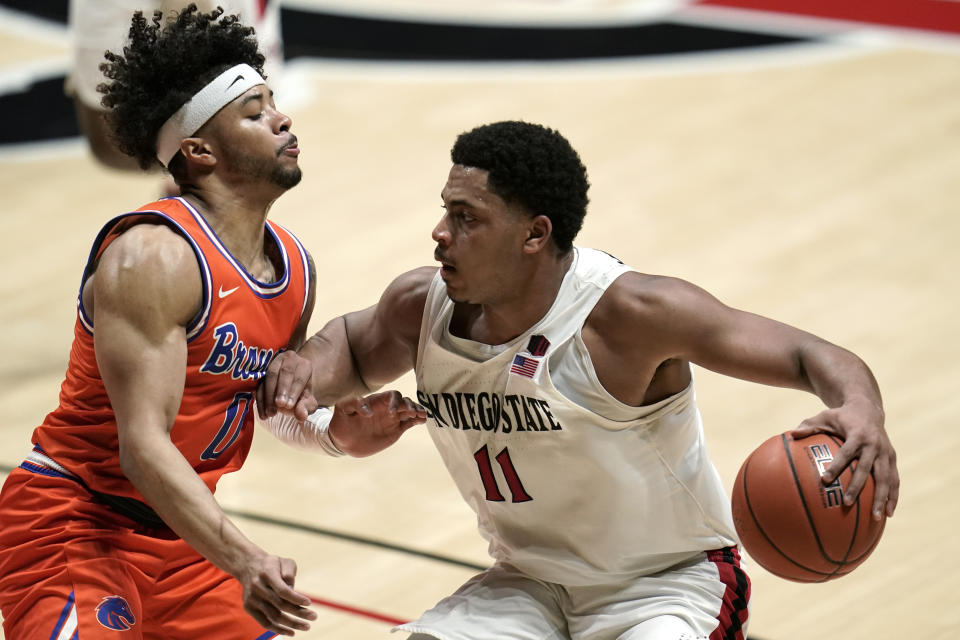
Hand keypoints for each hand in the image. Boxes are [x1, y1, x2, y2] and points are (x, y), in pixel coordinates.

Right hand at [237, 552, 316, 636]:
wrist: (248, 566)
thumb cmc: (273, 565)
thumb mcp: (284, 562)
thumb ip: (290, 573)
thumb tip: (293, 591)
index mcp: (267, 573)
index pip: (282, 590)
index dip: (296, 598)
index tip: (309, 603)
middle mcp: (257, 587)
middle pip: (280, 605)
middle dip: (299, 613)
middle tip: (314, 617)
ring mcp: (252, 599)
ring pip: (274, 616)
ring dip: (292, 623)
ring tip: (307, 626)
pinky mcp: (249, 607)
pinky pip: (265, 623)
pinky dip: (279, 629)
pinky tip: (292, 632)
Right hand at [257, 350, 316, 421]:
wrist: (290, 390)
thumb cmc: (301, 396)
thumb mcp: (307, 402)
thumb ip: (306, 407)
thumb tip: (302, 416)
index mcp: (304, 365)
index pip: (299, 377)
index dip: (294, 391)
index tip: (288, 405)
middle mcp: (289, 360)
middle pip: (284, 373)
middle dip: (280, 390)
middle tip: (279, 405)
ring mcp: (274, 363)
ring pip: (269, 377)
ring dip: (268, 397)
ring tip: (270, 414)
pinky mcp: (261, 372)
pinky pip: (258, 385)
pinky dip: (260, 401)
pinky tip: (263, 415)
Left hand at [330, 391, 426, 456]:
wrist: (343, 442)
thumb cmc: (341, 422)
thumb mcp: (342, 410)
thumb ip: (353, 404)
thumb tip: (369, 411)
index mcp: (377, 401)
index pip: (392, 396)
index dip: (395, 402)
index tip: (392, 413)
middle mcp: (387, 408)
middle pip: (404, 402)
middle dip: (410, 405)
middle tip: (412, 413)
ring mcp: (392, 419)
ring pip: (409, 411)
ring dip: (417, 411)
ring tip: (422, 416)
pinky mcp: (395, 430)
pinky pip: (409, 423)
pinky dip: (417, 420)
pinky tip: (422, 421)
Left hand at [790, 396, 898, 520]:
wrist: (868, 409)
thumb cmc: (841, 416)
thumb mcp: (825, 417)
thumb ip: (809, 426)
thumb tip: (791, 435)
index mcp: (857, 435)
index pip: (846, 453)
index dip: (836, 466)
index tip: (824, 480)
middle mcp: (874, 445)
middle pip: (867, 469)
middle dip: (858, 487)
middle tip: (846, 503)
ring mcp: (886, 453)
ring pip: (886, 478)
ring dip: (882, 498)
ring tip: (877, 517)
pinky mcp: (892, 458)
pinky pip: (895, 480)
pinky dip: (893, 496)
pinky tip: (889, 513)